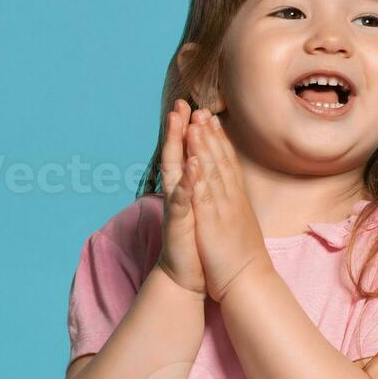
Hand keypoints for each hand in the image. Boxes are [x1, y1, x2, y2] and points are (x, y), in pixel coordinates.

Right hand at [154, 99, 207, 298]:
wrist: (186, 275)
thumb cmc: (195, 241)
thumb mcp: (200, 209)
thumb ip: (198, 188)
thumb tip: (201, 168)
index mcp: (187, 189)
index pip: (187, 153)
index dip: (188, 130)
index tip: (192, 105)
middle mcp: (178, 193)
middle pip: (176, 154)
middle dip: (177, 128)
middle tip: (179, 103)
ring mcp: (177, 206)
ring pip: (176, 170)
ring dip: (177, 145)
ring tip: (179, 121)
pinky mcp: (179, 223)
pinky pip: (182, 199)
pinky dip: (187, 182)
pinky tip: (191, 166)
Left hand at [185, 108, 271, 302]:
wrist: (249, 281)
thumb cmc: (244, 258)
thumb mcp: (241, 226)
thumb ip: (237, 209)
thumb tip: (237, 200)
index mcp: (237, 199)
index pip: (229, 163)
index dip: (221, 140)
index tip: (214, 120)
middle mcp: (232, 198)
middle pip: (221, 160)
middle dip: (211, 134)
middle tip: (203, 109)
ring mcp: (223, 207)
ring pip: (213, 170)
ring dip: (204, 145)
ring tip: (196, 121)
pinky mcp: (212, 220)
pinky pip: (204, 191)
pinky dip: (199, 172)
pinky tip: (193, 156)